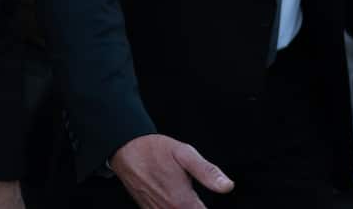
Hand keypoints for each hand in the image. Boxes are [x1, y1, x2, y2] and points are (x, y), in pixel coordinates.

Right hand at [110, 134, 232, 208]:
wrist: (125, 150)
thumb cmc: (153, 150)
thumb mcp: (184, 153)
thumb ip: (207, 171)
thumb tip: (227, 186)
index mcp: (182, 201)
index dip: (206, 208)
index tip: (204, 202)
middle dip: (196, 207)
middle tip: (198, 200)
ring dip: (187, 208)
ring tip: (190, 199)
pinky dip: (172, 207)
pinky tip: (175, 201)